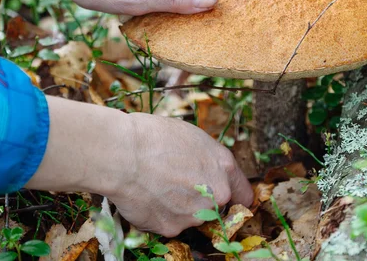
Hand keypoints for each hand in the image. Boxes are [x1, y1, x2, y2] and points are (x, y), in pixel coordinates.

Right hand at [110, 112, 252, 235]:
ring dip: (178, 207)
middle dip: (200, 200)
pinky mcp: (172, 229)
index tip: (224, 197)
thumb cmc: (154, 137)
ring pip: (190, 216)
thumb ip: (207, 160)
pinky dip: (158, 215)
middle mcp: (217, 195)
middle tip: (177, 184)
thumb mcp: (193, 138)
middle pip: (215, 206)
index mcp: (225, 167)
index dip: (233, 195)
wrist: (123, 154)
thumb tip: (205, 170)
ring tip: (156, 185)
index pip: (244, 194)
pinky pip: (168, 223)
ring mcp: (195, 215)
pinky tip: (146, 196)